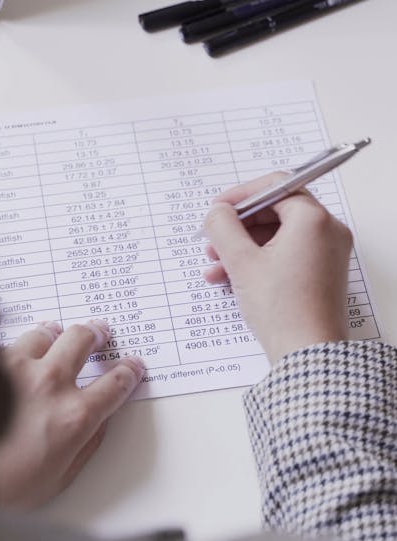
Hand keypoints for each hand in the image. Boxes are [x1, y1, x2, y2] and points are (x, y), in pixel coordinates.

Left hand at [0, 320, 144, 506]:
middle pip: (82, 340)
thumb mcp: (58, 480)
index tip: (130, 366)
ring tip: (55, 333)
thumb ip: (85, 446)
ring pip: (44, 332)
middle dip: (95, 334)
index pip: (115, 384)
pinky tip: (15, 351)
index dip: (128, 372)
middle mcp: (49, 384)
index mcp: (74, 417)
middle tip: (98, 332)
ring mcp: (15, 369)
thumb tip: (99, 423)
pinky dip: (16, 346)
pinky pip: (7, 343)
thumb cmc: (1, 491)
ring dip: (54, 333)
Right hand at [203, 175, 352, 364]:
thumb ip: (223, 227)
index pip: (274, 186)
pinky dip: (260, 261)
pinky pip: (287, 255)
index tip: (217, 210)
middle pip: (276, 212)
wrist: (307, 354)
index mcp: (313, 219)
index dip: (240, 196)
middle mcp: (327, 231)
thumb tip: (217, 212)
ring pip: (278, 236)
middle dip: (239, 227)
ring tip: (216, 267)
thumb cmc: (281, 309)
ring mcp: (328, 253)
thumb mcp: (241, 262)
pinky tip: (231, 279)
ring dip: (243, 247)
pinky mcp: (323, 273)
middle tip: (213, 239)